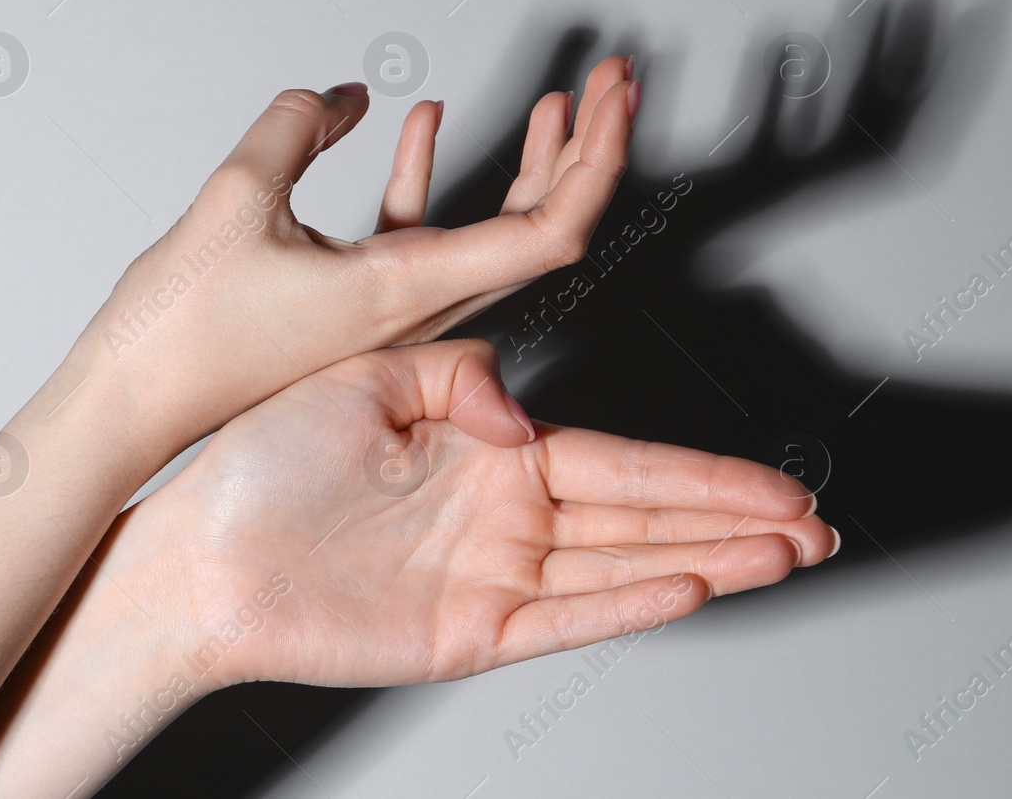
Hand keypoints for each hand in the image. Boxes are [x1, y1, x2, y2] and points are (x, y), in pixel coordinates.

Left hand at [0, 340, 836, 794]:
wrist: (194, 547)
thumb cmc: (264, 461)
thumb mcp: (372, 379)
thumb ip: (464, 381)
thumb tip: (528, 411)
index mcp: (492, 455)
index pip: (624, 463)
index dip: (703, 473)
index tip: (772, 479)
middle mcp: (506, 519)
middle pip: (646, 519)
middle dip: (735, 520)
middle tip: (816, 525)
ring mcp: (492, 578)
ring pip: (623, 567)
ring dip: (709, 560)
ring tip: (787, 556)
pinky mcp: (465, 632)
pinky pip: (563, 617)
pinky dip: (630, 602)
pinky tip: (694, 589)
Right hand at [61, 56, 639, 473]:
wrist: (129, 406)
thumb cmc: (178, 331)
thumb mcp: (235, 198)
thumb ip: (298, 125)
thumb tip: (348, 97)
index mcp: (413, 288)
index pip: (550, 230)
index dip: (597, 160)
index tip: (614, 98)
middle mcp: (423, 304)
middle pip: (544, 224)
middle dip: (587, 148)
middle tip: (612, 81)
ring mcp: (396, 304)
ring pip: (494, 228)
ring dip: (531, 162)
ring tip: (557, 101)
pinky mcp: (359, 298)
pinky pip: (424, 230)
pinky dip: (434, 172)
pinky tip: (425, 120)